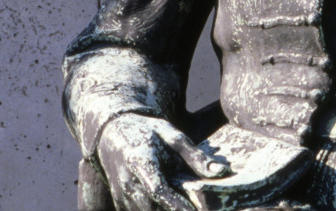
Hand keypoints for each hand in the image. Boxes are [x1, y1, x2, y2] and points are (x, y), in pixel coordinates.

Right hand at [97, 113, 231, 210]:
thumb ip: (196, 156)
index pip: (159, 189)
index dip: (176, 204)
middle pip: (151, 208)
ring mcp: (121, 195)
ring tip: (186, 207)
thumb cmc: (148, 132)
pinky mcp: (120, 202)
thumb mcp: (173, 137)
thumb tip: (223, 172)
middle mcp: (127, 182)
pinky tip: (173, 206)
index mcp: (141, 162)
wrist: (112, 131)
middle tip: (200, 210)